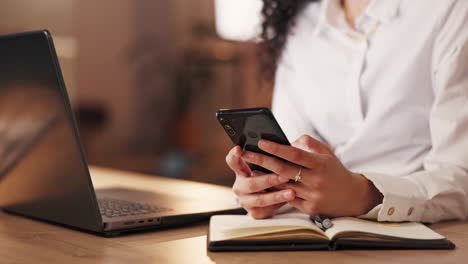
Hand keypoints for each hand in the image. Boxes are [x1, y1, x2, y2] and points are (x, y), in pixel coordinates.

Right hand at [226, 146, 295, 218]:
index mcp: (241, 171)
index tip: (240, 149)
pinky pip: (266, 210)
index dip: (234, 155)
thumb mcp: (269, 165)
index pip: (232, 161)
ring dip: (277, 195)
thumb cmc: (272, 175)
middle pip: (250, 183)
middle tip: (284, 176)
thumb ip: (272, 157)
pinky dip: (279, 205)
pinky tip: (290, 201)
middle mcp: (240, 186)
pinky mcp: (254, 212)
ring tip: (292, 192)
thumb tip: (291, 145)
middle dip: (269, 180)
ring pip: (260, 199)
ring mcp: (245, 200)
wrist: (275, 198)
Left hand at [241, 135, 382, 216]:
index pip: (294, 154)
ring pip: (282, 185)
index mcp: (320, 164)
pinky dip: (274, 190)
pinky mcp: (309, 208)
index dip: (276, 148)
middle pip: (283, 169)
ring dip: (264, 177)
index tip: (261, 141)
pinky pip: (287, 197)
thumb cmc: (334, 170)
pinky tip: (262, 183)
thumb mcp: (326, 152)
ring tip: (249, 167)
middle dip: (262, 160)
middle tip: (246, 153)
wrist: (352, 196)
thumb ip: (308, 143)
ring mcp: (312, 196)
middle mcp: (316, 180)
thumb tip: (287, 142)